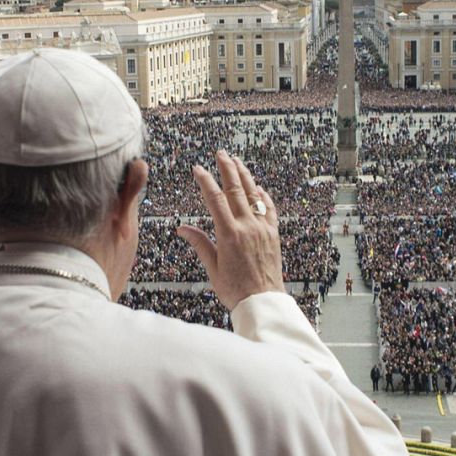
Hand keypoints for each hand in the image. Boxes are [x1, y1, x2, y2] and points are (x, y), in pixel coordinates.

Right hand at [177, 150, 284, 310]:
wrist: (263, 301)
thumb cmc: (236, 289)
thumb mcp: (212, 268)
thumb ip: (199, 244)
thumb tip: (182, 228)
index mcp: (229, 234)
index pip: (215, 199)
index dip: (206, 181)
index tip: (198, 169)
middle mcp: (248, 227)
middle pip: (236, 190)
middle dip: (227, 169)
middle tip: (221, 154)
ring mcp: (263, 228)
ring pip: (254, 195)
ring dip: (245, 176)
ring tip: (237, 161)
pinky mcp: (274, 234)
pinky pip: (270, 209)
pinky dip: (263, 196)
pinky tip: (258, 188)